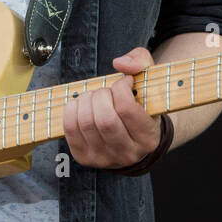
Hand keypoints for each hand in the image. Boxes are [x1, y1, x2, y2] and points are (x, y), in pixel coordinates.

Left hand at [62, 47, 161, 169]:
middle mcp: (128, 154)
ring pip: (86, 123)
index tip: (124, 82)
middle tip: (106, 91)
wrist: (132, 138)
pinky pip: (70, 129)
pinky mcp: (85, 158)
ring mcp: (105, 159)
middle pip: (104, 119)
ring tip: (95, 96)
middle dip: (101, 95)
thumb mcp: (150, 82)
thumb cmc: (141, 106)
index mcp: (148, 138)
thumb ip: (141, 62)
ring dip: (86, 100)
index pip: (126, 109)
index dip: (120, 88)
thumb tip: (120, 63)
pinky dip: (72, 109)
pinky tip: (83, 105)